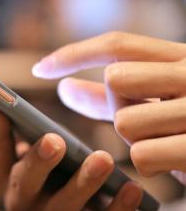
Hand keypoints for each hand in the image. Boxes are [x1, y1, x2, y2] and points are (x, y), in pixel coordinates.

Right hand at [0, 102, 141, 210]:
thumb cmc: (41, 181)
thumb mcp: (16, 158)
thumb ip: (0, 133)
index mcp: (5, 180)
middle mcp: (22, 204)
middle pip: (24, 185)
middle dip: (37, 162)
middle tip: (54, 140)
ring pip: (63, 208)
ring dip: (83, 184)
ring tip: (101, 159)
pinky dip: (117, 209)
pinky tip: (131, 188)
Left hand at [32, 31, 185, 181]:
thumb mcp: (162, 101)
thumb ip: (112, 96)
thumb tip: (63, 87)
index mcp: (185, 57)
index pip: (118, 44)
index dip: (74, 54)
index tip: (40, 69)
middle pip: (116, 80)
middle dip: (118, 106)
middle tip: (146, 119)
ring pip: (124, 122)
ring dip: (136, 140)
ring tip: (168, 141)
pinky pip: (142, 156)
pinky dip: (150, 166)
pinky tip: (173, 164)